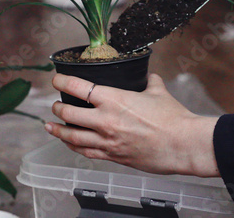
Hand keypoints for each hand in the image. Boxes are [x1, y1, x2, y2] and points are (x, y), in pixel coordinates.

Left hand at [45, 73, 219, 176]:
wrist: (183, 144)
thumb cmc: (172, 118)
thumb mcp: (158, 92)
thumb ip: (150, 82)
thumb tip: (149, 77)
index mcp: (113, 99)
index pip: (79, 87)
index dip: (62, 81)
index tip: (56, 80)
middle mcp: (105, 120)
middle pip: (69, 113)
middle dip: (58, 108)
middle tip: (55, 106)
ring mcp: (107, 140)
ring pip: (72, 136)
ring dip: (58, 130)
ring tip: (49, 126)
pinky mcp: (112, 156)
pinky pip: (86, 152)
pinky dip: (73, 146)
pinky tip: (68, 143)